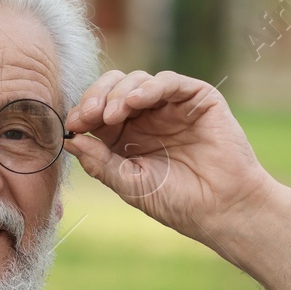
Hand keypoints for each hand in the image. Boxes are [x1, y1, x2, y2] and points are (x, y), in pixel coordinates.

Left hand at [64, 70, 281, 246]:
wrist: (222, 208)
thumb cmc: (177, 201)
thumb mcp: (129, 183)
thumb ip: (99, 161)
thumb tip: (69, 140)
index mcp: (125, 137)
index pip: (96, 111)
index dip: (82, 112)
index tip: (72, 124)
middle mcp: (146, 117)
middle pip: (112, 89)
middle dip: (95, 97)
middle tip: (88, 114)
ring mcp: (171, 106)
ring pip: (136, 81)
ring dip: (118, 93)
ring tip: (111, 115)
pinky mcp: (197, 98)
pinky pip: (169, 82)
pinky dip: (149, 87)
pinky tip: (136, 100)